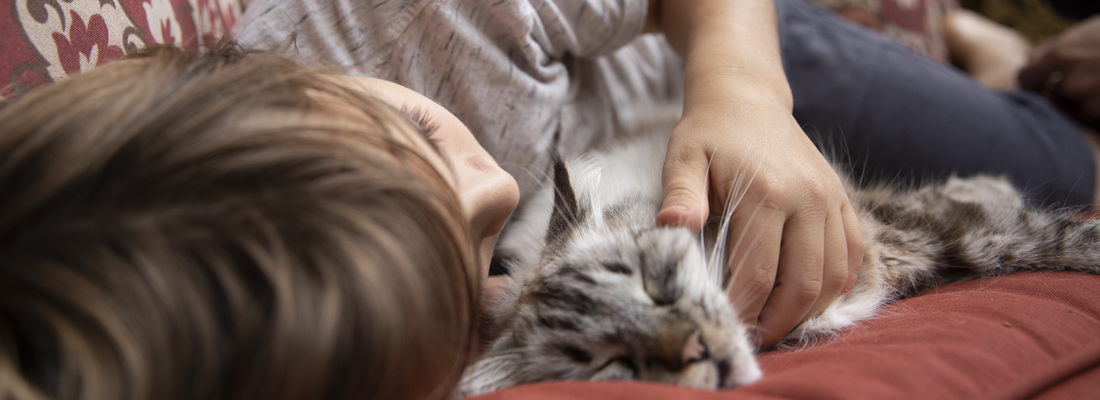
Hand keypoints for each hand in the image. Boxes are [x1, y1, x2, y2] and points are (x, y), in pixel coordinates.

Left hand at [656, 99, 862, 348]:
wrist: (747, 98)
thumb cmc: (708, 133)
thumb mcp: (683, 156)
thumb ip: (680, 193)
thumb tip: (672, 226)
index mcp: (767, 193)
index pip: (758, 274)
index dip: (742, 309)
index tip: (724, 327)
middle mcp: (808, 199)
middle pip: (802, 285)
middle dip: (777, 322)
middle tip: (752, 338)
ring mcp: (831, 200)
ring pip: (834, 278)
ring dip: (808, 312)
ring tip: (776, 325)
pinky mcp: (842, 201)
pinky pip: (853, 256)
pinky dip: (835, 287)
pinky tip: (808, 299)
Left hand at [1019, 16, 1099, 129]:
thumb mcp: (1086, 33)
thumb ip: (1054, 47)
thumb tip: (1029, 59)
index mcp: (1062, 56)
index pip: (1026, 78)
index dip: (1033, 81)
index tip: (1042, 82)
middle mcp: (1073, 81)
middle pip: (1056, 96)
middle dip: (1070, 90)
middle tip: (1093, 76)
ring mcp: (1092, 101)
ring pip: (1081, 108)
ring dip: (1093, 101)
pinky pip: (1098, 119)